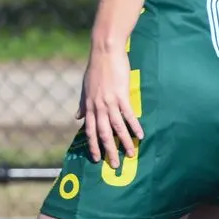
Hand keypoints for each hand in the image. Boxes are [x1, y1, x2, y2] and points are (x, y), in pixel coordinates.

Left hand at [77, 43, 144, 169]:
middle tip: (114, 165)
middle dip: (108, 150)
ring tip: (130, 155)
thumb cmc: (96, 69)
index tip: (96, 159)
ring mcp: (110, 102)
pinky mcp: (121, 96)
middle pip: (103, 134)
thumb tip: (77, 117)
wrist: (104, 52)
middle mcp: (98, 107)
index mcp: (89, 106)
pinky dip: (135, 126)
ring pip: (117, 127)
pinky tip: (141, 135)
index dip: (92, 145)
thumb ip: (83, 104)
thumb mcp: (85, 88)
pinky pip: (128, 115)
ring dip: (124, 142)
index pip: (90, 130)